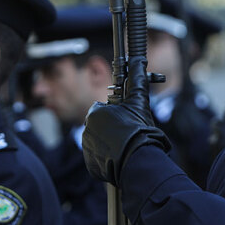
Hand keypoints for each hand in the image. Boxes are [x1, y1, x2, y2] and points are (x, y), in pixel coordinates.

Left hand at [82, 56, 169, 184]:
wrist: (137, 159)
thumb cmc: (137, 129)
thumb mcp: (138, 101)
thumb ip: (136, 80)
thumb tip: (138, 60)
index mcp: (95, 113)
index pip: (103, 109)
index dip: (116, 114)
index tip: (126, 120)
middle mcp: (86, 129)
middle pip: (100, 126)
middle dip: (112, 129)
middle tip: (128, 134)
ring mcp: (87, 148)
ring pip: (99, 142)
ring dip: (110, 144)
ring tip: (125, 146)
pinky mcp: (90, 164)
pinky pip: (98, 158)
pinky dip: (107, 158)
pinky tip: (119, 157)